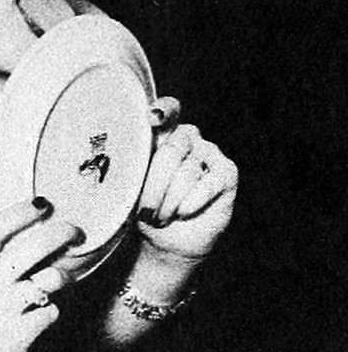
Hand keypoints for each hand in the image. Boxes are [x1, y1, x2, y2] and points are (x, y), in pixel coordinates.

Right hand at [0, 199, 79, 351]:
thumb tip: (26, 227)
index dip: (23, 211)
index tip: (43, 202)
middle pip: (37, 246)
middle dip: (63, 233)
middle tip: (75, 231)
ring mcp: (6, 308)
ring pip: (52, 278)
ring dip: (62, 275)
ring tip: (60, 277)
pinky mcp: (20, 334)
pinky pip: (52, 312)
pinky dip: (50, 311)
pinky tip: (40, 312)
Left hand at [137, 96, 238, 264]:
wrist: (167, 240)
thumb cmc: (145, 209)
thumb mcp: (131, 189)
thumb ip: (132, 169)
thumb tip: (126, 164)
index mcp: (159, 135)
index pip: (167, 110)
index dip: (162, 111)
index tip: (153, 117)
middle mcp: (185, 138)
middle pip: (169, 153)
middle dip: (154, 188)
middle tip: (146, 211)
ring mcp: (208, 152)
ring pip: (185, 173)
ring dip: (169, 202)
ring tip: (161, 217)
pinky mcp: (226, 172)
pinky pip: (208, 183)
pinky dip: (191, 202)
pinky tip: (182, 212)